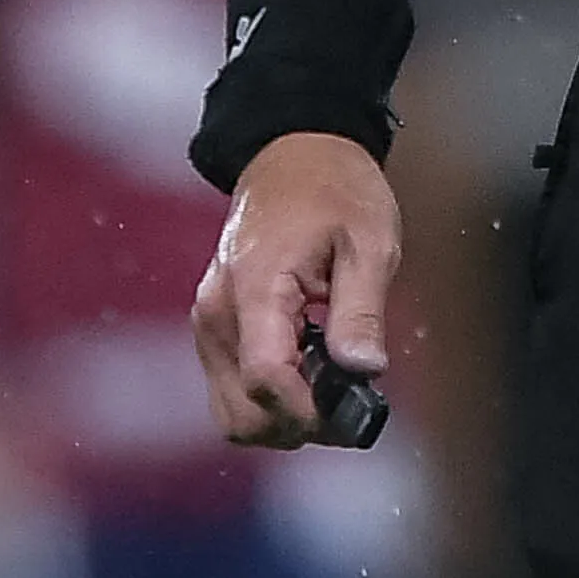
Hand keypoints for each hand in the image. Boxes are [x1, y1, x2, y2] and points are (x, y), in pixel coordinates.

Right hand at [193, 131, 400, 449]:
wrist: (294, 153)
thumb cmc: (335, 190)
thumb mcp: (369, 242)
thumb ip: (361, 311)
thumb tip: (363, 372)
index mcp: (254, 288)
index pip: (266, 380)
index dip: (312, 409)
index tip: (355, 410)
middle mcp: (217, 314)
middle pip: (243, 415)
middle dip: (300, 424)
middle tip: (351, 402)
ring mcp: (209, 324)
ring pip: (234, 414)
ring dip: (283, 417)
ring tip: (332, 382)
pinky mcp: (214, 329)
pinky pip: (233, 390)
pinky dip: (270, 397)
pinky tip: (309, 365)